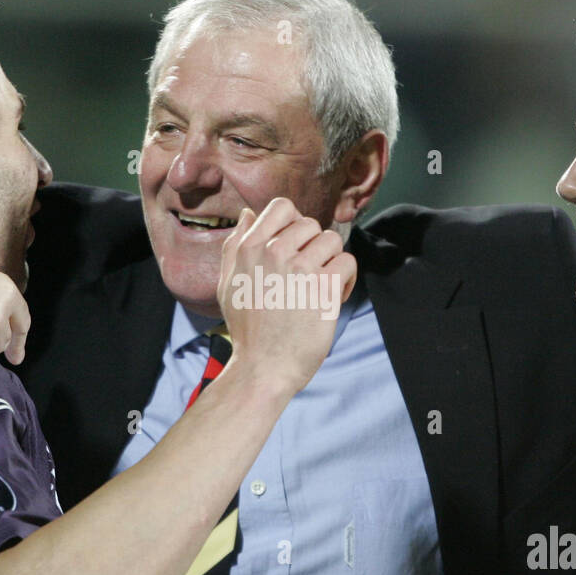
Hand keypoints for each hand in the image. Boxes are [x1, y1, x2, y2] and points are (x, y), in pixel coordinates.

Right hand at [216, 198, 357, 393]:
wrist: (263, 368)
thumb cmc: (247, 329)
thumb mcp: (228, 283)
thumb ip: (236, 245)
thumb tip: (248, 213)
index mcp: (249, 247)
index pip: (283, 206)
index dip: (294, 223)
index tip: (296, 248)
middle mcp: (274, 252)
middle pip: (311, 224)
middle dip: (314, 248)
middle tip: (307, 277)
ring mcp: (300, 268)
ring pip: (332, 241)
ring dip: (331, 263)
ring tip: (320, 287)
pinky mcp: (323, 288)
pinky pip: (347, 263)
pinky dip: (345, 280)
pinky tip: (333, 298)